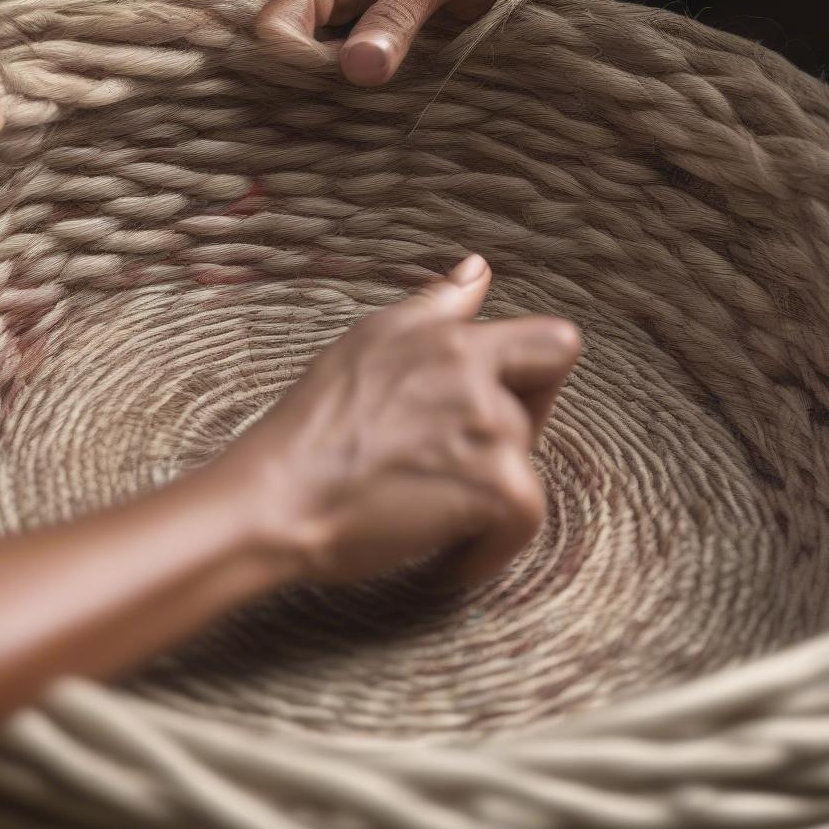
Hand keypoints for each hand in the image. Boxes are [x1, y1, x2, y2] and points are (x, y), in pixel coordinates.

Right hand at [225, 254, 580, 584]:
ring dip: (486, 492)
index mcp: (448, 338)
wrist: (276, 499)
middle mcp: (474, 372)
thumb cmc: (310, 430)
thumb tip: (480, 270)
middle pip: (538, 409)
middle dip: (510, 436)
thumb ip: (436, 307)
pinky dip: (491, 549)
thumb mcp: (367, 343)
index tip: (498, 407)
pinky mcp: (496, 485)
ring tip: (427, 509)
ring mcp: (488, 426)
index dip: (535, 380)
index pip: (552, 342)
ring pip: (526, 465)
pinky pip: (526, 520)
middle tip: (450, 464)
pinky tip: (449, 558)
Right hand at [256, 0, 546, 85]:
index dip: (298, 66)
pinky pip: (352, 73)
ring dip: (339, 97)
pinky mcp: (376, 39)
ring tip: (373, 117)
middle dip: (314, 89)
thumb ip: (396, 19)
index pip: (275, 30)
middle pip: (289, 55)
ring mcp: (352, 20)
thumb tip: (357, 71)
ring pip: (318, 69)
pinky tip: (385, 111)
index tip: (345, 85)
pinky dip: (363, 95)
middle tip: (360, 112)